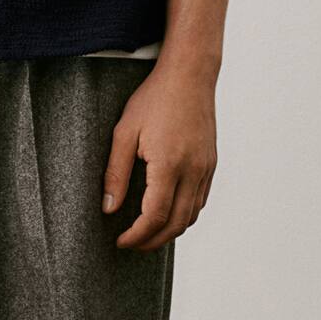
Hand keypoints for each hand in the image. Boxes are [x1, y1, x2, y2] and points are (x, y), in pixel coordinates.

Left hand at [102, 57, 217, 250]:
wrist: (189, 75)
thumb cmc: (154, 99)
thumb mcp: (124, 132)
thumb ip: (115, 173)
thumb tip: (109, 208)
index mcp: (169, 165)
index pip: (155, 216)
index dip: (137, 236)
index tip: (120, 240)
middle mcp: (193, 171)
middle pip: (176, 224)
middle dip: (152, 241)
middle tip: (131, 244)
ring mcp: (206, 168)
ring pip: (192, 216)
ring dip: (170, 232)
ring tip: (147, 234)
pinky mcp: (211, 164)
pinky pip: (200, 200)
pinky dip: (185, 215)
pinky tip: (168, 213)